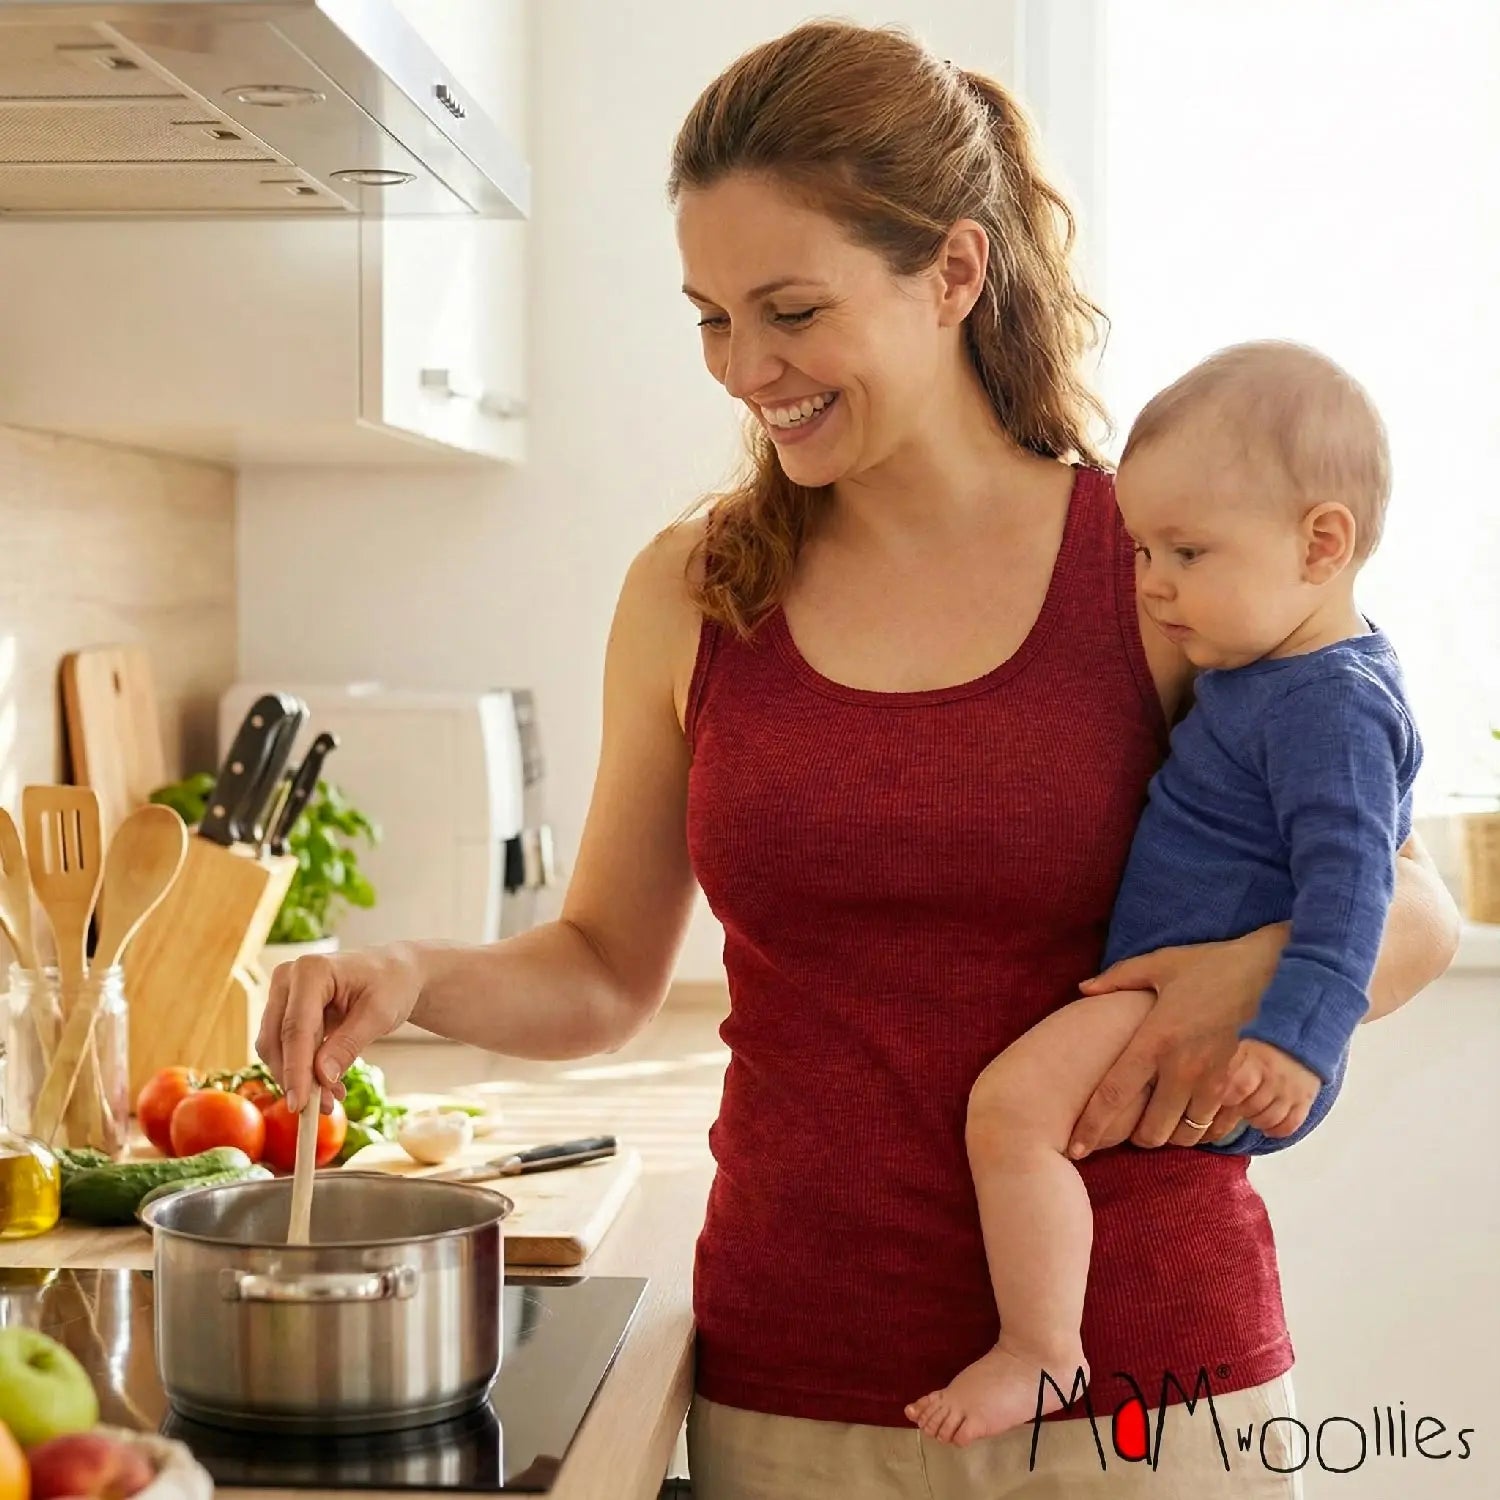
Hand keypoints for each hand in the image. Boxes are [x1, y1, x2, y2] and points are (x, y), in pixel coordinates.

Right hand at [256, 944, 423, 1112]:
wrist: (392, 973)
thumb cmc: (390, 985)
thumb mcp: (379, 1015)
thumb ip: (348, 1045)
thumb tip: (321, 1078)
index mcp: (311, 970)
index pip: (296, 1028)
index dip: (295, 1069)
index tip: (299, 1104)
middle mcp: (288, 979)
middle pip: (278, 1040)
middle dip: (296, 1079)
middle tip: (319, 1110)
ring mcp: (282, 994)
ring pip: (275, 1048)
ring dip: (298, 1078)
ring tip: (329, 1100)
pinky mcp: (283, 1012)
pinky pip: (284, 1048)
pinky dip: (301, 1071)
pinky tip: (326, 1088)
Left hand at [1067, 924, 1288, 1157]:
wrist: (1293, 970)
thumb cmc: (1223, 965)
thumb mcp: (1167, 964)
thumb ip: (1120, 978)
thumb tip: (1083, 988)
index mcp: (1158, 1040)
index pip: (1113, 1094)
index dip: (1090, 1126)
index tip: (1075, 1147)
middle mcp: (1188, 1070)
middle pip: (1152, 1129)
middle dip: (1143, 1136)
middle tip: (1144, 1128)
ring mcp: (1226, 1086)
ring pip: (1191, 1135)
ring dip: (1182, 1133)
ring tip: (1182, 1117)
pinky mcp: (1260, 1096)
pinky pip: (1230, 1132)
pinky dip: (1221, 1128)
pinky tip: (1220, 1112)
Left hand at [1221, 1039, 1320, 1137]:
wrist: (1302, 1040)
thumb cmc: (1267, 1047)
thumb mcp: (1245, 1050)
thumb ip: (1233, 1069)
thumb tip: (1218, 1091)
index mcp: (1259, 1063)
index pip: (1240, 1087)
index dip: (1229, 1098)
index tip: (1226, 1100)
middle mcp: (1277, 1080)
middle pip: (1254, 1106)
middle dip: (1241, 1111)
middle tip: (1239, 1107)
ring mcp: (1292, 1093)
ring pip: (1271, 1119)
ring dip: (1257, 1121)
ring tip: (1253, 1115)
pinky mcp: (1305, 1102)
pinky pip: (1291, 1125)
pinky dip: (1277, 1131)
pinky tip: (1268, 1129)